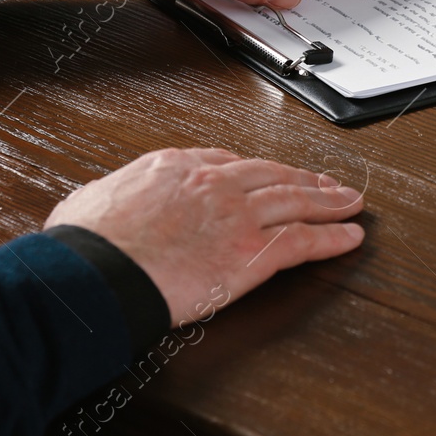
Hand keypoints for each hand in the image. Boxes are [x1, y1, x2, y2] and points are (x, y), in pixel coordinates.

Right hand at [45, 147, 364, 325]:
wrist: (94, 273)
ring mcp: (236, 216)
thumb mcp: (90, 201)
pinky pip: (303, 241)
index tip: (269, 175)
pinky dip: (332, 238)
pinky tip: (350, 237)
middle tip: (327, 182)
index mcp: (174, 168)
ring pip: (296, 201)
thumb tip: (97, 206)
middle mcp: (212, 184)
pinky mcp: (250, 252)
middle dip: (303, 179)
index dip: (256, 171)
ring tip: (351, 202)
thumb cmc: (85, 246)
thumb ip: (109, 197)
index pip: (227, 162)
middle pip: (272, 175)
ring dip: (329, 201)